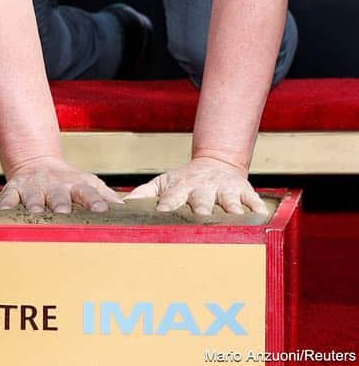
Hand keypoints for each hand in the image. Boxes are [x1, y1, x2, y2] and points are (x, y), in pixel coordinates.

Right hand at [0, 155, 122, 213]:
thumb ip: (108, 198)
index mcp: (76, 185)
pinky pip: (9, 195)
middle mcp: (55, 185)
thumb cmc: (69, 182)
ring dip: (35, 204)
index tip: (102, 210)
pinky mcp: (15, 188)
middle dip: (61, 203)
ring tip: (36, 213)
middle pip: (59, 194)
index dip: (94, 201)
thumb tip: (136, 212)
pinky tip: (6, 210)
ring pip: (34, 196)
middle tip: (64, 213)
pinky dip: (7, 202)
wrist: (37, 162)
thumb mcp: (90, 184)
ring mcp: (34, 187)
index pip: (88, 192)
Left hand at [124, 156, 267, 215]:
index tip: (163, 214)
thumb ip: (143, 193)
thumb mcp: (163, 182)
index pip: (173, 198)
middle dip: (202, 209)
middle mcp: (203, 188)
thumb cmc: (185, 180)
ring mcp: (225, 190)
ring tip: (234, 218)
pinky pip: (253, 200)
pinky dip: (257, 207)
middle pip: (202, 200)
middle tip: (202, 219)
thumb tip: (120, 205)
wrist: (216, 162)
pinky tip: (261, 216)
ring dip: (231, 209)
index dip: (168, 205)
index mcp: (182, 187)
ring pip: (229, 201)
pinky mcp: (244, 191)